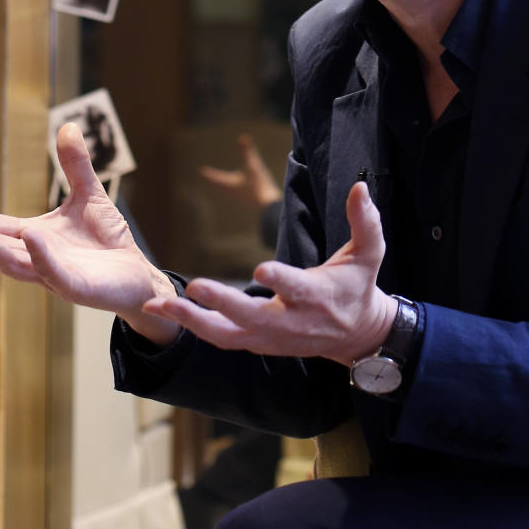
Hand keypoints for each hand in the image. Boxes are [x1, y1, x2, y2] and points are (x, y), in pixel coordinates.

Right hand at [0, 123, 179, 343]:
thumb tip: (68, 126)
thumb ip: (75, 165)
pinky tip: (30, 237)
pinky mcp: (77, 287)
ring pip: (15, 265)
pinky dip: (40, 255)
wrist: (138, 275)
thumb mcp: (89, 195)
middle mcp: (38, 259)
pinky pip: (54, 273)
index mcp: (36, 238)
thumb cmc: (108, 242)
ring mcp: (55, 275)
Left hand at [142, 180, 397, 366]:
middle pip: (251, 317)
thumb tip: (359, 185)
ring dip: (192, 321)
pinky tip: (165, 312)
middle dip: (222, 303)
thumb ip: (364, 220)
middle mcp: (290, 322)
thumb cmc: (358, 284)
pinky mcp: (257, 343)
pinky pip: (221, 338)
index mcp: (316, 296)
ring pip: (227, 335)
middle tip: (194, 287)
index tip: (259, 268)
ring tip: (158, 306)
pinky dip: (193, 327)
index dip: (279, 279)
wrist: (356, 334)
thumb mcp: (370, 252)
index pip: (296, 288)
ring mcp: (270, 338)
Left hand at [198, 133, 282, 209]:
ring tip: (223, 183)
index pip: (217, 178)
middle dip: (216, 180)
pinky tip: (243, 187)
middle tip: (209, 177)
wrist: (269, 206)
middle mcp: (235, 192)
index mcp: (231, 185)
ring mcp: (243, 196)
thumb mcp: (253, 166)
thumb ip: (247, 152)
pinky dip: (238, 188)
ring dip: (226, 185)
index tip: (201, 171)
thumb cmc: (258, 186)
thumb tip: (243, 137)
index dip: (210, 173)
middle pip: (221, 185)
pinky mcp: (252, 198)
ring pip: (231, 190)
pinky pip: (241, 192)